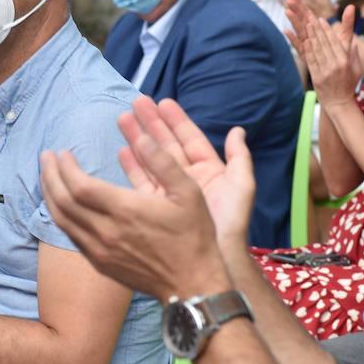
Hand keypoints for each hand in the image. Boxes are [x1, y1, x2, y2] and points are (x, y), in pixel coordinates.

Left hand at [39, 110, 232, 302]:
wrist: (191, 285)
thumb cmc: (193, 238)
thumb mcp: (189, 194)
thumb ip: (164, 163)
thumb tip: (143, 139)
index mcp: (125, 211)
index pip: (79, 186)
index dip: (65, 167)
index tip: (62, 152)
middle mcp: (106, 232)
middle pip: (63, 201)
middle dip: (50, 175)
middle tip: (46, 157)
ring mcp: (100, 250)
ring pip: (62, 220)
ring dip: (50, 195)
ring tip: (46, 176)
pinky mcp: (100, 263)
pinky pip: (71, 236)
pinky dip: (60, 215)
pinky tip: (61, 204)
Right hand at [118, 97, 255, 246]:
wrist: (212, 262)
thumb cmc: (229, 225)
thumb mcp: (241, 188)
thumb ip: (240, 158)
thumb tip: (238, 130)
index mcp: (210, 172)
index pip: (190, 139)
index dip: (176, 120)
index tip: (162, 101)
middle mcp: (189, 180)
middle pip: (167, 145)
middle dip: (152, 124)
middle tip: (136, 103)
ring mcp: (171, 194)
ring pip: (152, 160)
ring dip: (138, 140)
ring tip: (123, 119)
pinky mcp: (156, 209)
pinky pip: (142, 183)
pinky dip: (133, 166)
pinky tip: (122, 152)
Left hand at [287, 2, 360, 111]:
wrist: (339, 103)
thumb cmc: (349, 85)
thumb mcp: (356, 70)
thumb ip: (353, 55)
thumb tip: (354, 42)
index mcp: (345, 62)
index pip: (334, 42)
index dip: (327, 30)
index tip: (322, 20)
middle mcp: (335, 65)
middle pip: (324, 44)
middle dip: (317, 30)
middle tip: (311, 19)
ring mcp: (325, 72)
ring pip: (317, 50)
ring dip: (311, 37)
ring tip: (306, 26)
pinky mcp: (316, 77)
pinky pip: (311, 61)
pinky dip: (307, 50)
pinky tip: (304, 41)